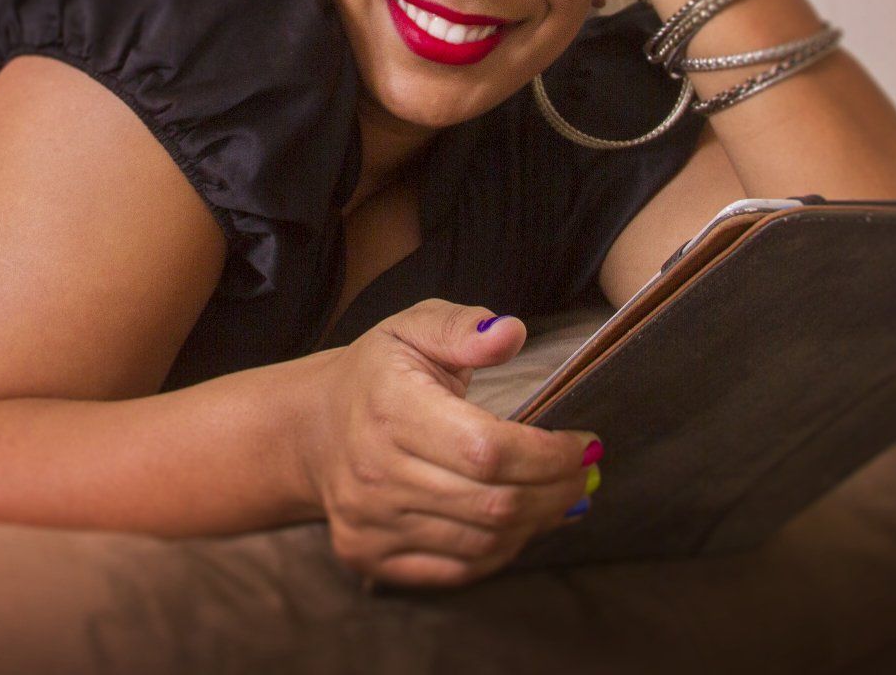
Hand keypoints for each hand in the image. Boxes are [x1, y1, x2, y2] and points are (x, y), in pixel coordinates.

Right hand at [298, 299, 603, 588]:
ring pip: (483, 541)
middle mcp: (374, 472)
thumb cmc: (377, 375)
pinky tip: (521, 522)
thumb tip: (510, 332)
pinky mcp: (369, 554)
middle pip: (493, 503)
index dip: (548, 455)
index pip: (487, 449)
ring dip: (536, 522)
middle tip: (584, 473)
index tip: (584, 444)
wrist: (311, 430)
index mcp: (390, 409)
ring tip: (560, 495)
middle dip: (556, 491)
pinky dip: (502, 550)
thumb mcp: (414, 329)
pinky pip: (457, 568)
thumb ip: (463, 328)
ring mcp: (369, 520)